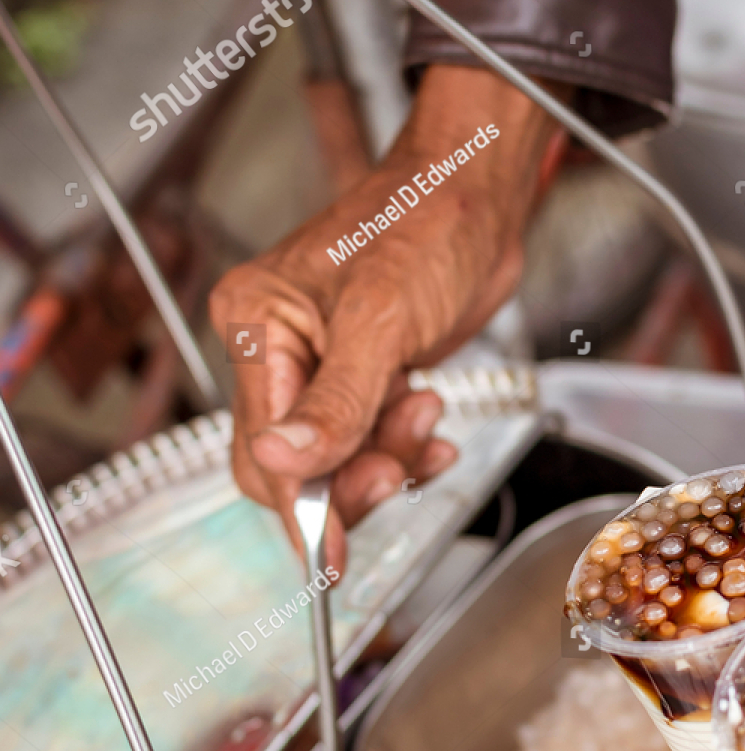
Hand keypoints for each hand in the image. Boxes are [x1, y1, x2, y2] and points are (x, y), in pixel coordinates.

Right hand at [209, 65, 565, 573]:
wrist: (482, 194)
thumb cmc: (428, 222)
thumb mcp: (379, 319)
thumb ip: (336, 402)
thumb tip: (284, 462)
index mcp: (256, 325)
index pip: (263, 447)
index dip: (301, 506)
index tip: (330, 556)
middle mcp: (278, 349)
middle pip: (294, 465)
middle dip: (349, 482)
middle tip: (396, 470)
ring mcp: (322, 366)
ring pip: (339, 461)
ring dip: (388, 459)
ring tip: (425, 415)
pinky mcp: (365, 376)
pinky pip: (372, 443)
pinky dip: (406, 451)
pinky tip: (432, 435)